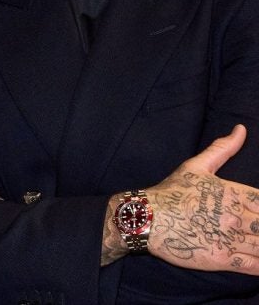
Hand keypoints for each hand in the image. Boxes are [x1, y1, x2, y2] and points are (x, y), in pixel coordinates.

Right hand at [146, 124, 258, 272]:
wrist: (148, 218)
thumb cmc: (173, 191)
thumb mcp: (196, 165)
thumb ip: (223, 148)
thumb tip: (242, 129)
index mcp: (233, 192)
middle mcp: (236, 217)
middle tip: (258, 223)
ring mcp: (231, 240)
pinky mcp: (224, 260)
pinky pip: (255, 266)